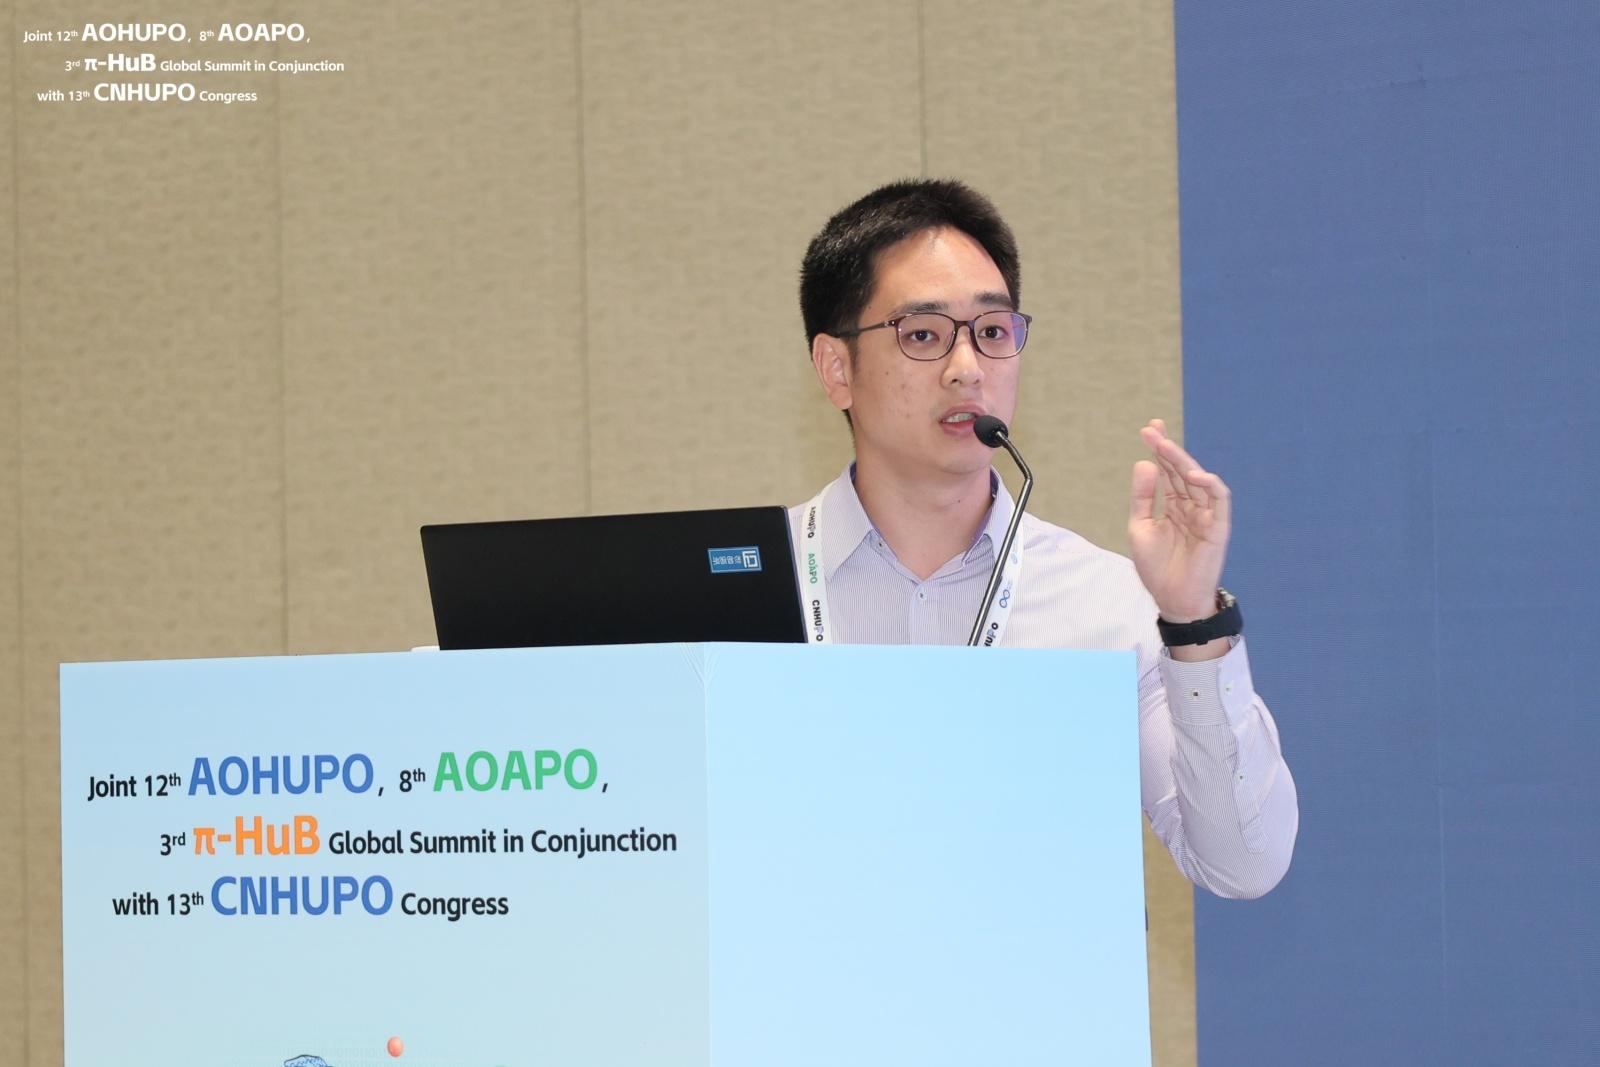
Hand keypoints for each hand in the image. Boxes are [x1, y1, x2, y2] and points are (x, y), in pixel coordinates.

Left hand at [1128, 419, 1230, 622]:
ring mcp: (1206, 515)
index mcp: (1174, 506)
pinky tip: (1192, 474)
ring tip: (1164, 446)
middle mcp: (1191, 506)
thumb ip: (1142, 497)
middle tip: (1152, 430)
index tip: (1148, 429)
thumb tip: (1144, 463)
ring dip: (1183, 461)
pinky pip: (1219, 499)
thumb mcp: (1140, 527)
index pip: (1168, 471)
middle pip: (1181, 470)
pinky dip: (1209, 484)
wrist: (1172, 599)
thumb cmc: (1157, 568)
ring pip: (1199, 480)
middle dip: (1167, 449)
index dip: (1160, 450)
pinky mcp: (1218, 527)